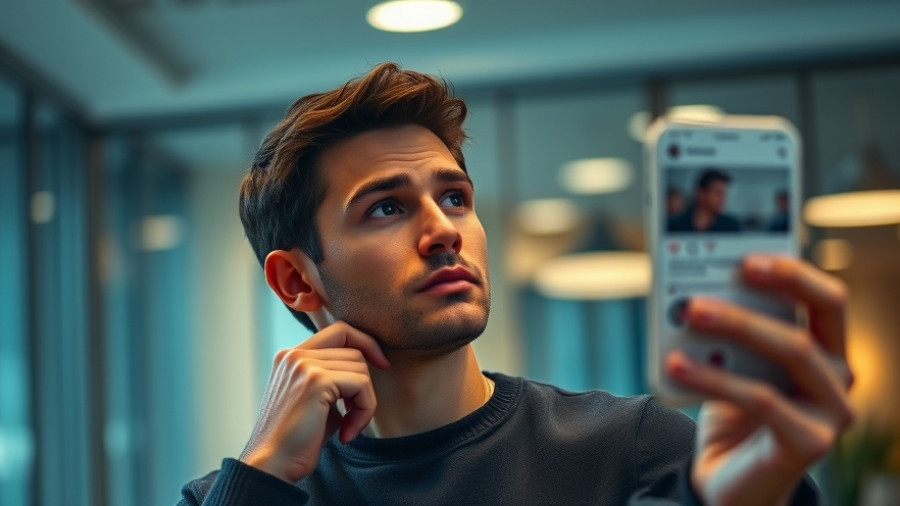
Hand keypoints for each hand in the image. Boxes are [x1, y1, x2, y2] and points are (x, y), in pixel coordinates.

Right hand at [239, 321, 389, 482]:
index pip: (339, 331)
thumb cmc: (296, 443)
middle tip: (354, 417)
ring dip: (365, 402)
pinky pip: (362, 384)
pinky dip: (364, 411)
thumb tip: (367, 373)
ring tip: (348, 427)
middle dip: (364, 386)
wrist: (271, 467)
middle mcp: (294, 355)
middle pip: (354, 351)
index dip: (365, 343)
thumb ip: (335, 382)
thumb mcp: (317, 403)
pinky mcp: (316, 381)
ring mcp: (303, 365)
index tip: (381, 364)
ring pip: (360, 367)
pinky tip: (347, 433)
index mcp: (290, 356)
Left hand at [667, 255, 854, 505]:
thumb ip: (723, 332)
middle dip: (781, 281)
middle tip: (733, 267)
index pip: (824, 295)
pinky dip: (714, 377)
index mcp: (824, 348)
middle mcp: (839, 375)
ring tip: (690, 310)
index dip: (793, 269)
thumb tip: (691, 291)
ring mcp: (832, 410)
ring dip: (737, 323)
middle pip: (825, 311)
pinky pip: (761, 398)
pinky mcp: (811, 441)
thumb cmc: (730, 413)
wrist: (726, 480)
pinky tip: (677, 364)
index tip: (748, 252)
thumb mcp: (727, 363)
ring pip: (792, 349)